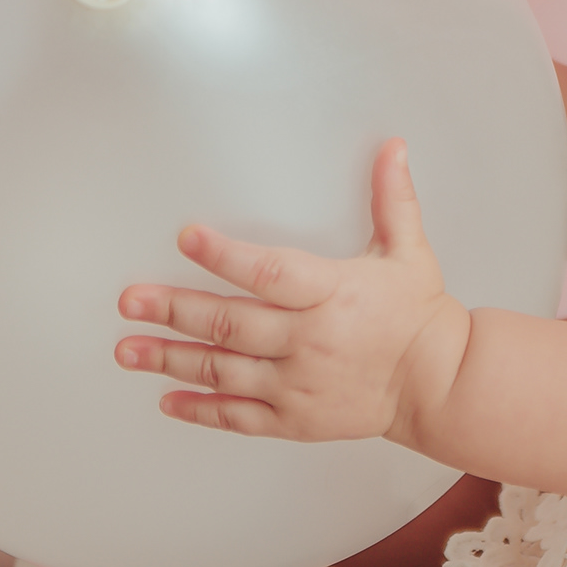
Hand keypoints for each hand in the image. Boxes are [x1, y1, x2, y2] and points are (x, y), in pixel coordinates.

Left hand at [115, 139, 470, 446]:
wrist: (438, 383)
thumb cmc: (418, 316)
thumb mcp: (408, 250)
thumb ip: (391, 198)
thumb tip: (393, 147)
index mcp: (331, 293)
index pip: (269, 272)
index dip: (225, 256)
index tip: (188, 238)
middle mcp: (309, 340)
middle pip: (230, 324)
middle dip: (173, 310)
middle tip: (130, 301)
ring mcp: (298, 384)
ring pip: (223, 371)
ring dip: (170, 358)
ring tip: (128, 348)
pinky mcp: (295, 419)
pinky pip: (238, 417)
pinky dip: (200, 409)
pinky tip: (167, 398)